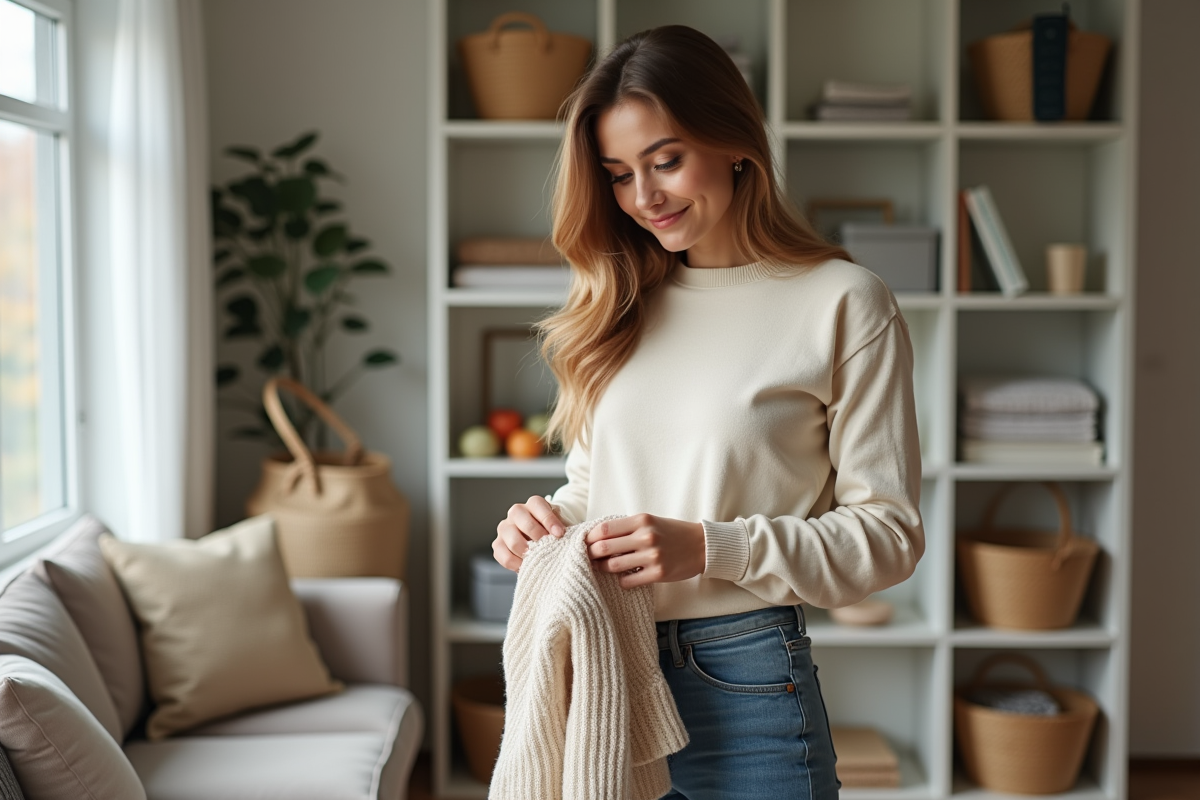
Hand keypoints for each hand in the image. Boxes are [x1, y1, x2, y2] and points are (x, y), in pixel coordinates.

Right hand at [493, 495, 565, 572]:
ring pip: (509, 535)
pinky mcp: (498, 545)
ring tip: (537, 558)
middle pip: (519, 515)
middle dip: (535, 533)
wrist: (545, 544)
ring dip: (524, 549)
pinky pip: (501, 553)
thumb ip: (565, 532)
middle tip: (547, 546)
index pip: (537, 504)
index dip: (548, 519)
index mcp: (533, 505)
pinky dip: (514, 562)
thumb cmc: (555, 535)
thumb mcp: (562, 529)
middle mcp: (516, 513)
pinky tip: (526, 566)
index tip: (560, 534)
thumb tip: (573, 540)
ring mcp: (505, 528)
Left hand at [585, 513, 705, 587]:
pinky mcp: (658, 573)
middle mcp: (646, 537)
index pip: (604, 529)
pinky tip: (624, 577)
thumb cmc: (671, 532)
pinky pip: (628, 581)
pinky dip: (621, 580)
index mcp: (641, 520)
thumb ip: (626, 527)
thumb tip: (596, 536)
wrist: (701, 545)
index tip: (585, 543)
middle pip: (604, 548)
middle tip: (588, 558)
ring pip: (613, 566)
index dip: (589, 537)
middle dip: (591, 554)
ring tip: (602, 568)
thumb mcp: (649, 521)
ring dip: (603, 569)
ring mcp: (652, 556)